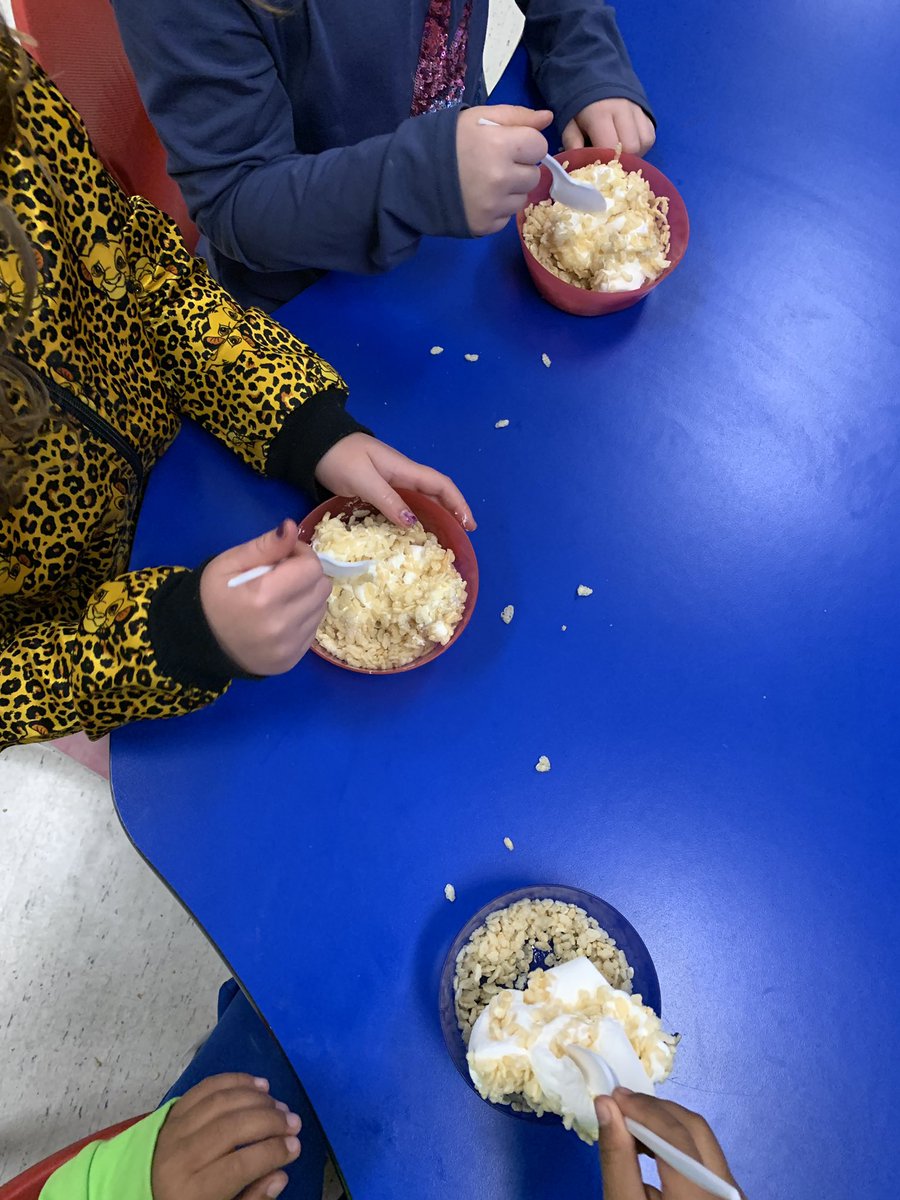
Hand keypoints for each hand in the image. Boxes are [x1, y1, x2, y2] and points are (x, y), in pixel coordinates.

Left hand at [152, 1073, 300, 1199]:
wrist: (140, 1195)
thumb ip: (251, 1199)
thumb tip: (280, 1175)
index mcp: (191, 1191)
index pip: (240, 1164)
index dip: (273, 1152)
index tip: (295, 1147)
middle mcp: (180, 1156)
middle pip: (232, 1128)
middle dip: (270, 1121)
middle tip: (294, 1122)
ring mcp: (173, 1130)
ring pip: (221, 1102)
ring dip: (257, 1099)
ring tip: (279, 1105)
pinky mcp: (172, 1112)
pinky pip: (206, 1087)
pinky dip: (235, 1080)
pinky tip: (257, 1085)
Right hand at [200, 520, 330, 674]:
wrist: (198, 644)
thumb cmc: (212, 597)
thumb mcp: (230, 563)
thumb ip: (265, 546)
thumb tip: (292, 527)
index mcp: (264, 597)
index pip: (311, 567)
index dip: (300, 555)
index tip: (284, 557)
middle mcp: (281, 626)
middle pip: (321, 588)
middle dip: (306, 575)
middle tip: (282, 576)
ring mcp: (288, 647)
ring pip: (321, 608)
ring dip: (306, 597)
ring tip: (280, 598)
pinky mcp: (292, 660)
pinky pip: (313, 630)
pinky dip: (302, 619)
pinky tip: (280, 617)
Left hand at [315, 432, 475, 530]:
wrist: (317, 445)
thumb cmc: (340, 458)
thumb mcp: (364, 481)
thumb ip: (388, 500)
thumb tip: (412, 524)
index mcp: (405, 470)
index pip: (441, 485)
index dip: (458, 504)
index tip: (468, 525)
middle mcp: (403, 475)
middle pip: (436, 494)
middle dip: (452, 513)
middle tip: (459, 537)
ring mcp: (392, 481)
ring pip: (421, 500)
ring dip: (435, 517)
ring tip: (442, 539)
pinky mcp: (380, 488)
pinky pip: (404, 504)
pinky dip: (414, 518)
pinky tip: (413, 532)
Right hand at [456, 104, 552, 234]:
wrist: (412, 177)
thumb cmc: (447, 142)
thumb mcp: (479, 118)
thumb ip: (516, 116)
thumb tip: (547, 118)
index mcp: (500, 145)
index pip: (539, 146)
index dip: (526, 144)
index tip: (509, 145)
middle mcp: (500, 178)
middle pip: (534, 175)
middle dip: (520, 168)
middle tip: (495, 164)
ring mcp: (494, 206)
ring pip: (522, 198)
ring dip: (510, 190)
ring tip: (486, 182)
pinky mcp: (486, 226)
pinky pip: (507, 217)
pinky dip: (498, 209)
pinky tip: (480, 199)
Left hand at [562, 98, 655, 156]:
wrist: (596, 77)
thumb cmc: (581, 106)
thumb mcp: (569, 123)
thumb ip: (572, 142)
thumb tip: (577, 165)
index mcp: (601, 113)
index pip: (610, 146)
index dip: (605, 161)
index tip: (598, 165)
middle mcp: (623, 109)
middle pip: (631, 147)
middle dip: (621, 159)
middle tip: (610, 160)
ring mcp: (637, 109)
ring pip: (644, 142)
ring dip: (634, 153)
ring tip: (620, 153)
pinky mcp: (646, 111)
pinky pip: (650, 135)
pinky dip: (642, 145)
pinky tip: (629, 145)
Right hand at [595, 1089, 744, 1198]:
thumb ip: (617, 1158)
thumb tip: (607, 1105)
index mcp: (700, 1199)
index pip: (676, 1136)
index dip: (644, 1110)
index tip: (613, 1097)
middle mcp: (728, 1192)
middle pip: (695, 1129)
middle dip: (655, 1110)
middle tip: (620, 1103)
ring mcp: (735, 1195)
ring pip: (703, 1138)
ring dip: (665, 1122)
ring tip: (631, 1122)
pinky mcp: (732, 1196)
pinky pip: (707, 1155)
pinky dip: (678, 1141)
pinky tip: (652, 1146)